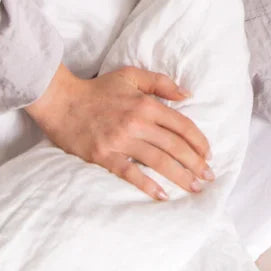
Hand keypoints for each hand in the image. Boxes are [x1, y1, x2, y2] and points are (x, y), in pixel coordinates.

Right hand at [24, 63, 213, 200]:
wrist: (61, 101)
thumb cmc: (98, 88)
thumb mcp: (131, 75)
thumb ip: (161, 82)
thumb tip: (187, 94)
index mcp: (146, 104)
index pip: (182, 125)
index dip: (198, 141)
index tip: (209, 154)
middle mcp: (137, 123)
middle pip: (174, 146)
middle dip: (195, 163)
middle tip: (208, 177)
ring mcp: (120, 141)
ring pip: (158, 161)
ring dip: (179, 176)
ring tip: (194, 187)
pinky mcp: (104, 156)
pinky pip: (130, 173)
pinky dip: (147, 185)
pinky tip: (161, 195)